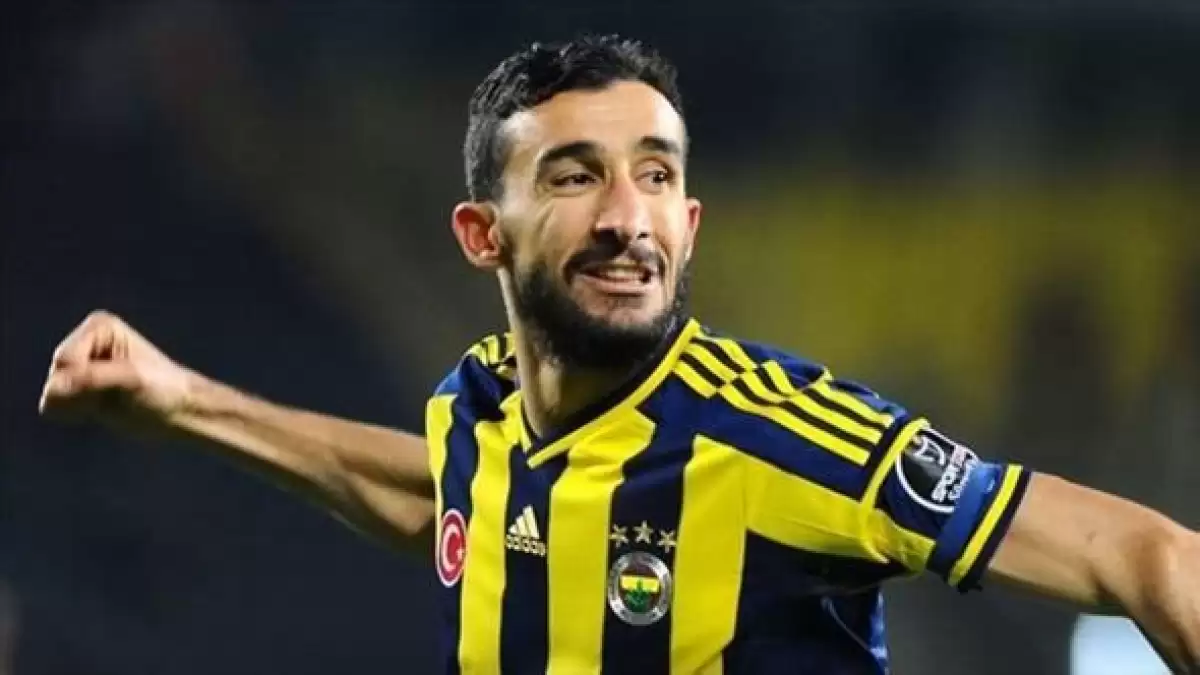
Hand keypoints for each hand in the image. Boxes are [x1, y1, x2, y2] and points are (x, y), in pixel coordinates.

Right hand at [39, 310, 195, 433]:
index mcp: (98, 327)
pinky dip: (75, 413)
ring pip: (52, 395)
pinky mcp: (75, 389)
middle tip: (117, 395)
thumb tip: (54, 390)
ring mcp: (77, 367)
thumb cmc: (164, 390)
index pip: (65, 360)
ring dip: (79, 405)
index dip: (87, 379)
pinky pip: (54, 409)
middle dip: (83, 393)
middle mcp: (83, 342)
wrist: (178, 412)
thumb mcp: (132, 379)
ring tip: (110, 401)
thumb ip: (93, 379)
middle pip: (55, 377)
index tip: (122, 382)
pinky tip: (100, 410)